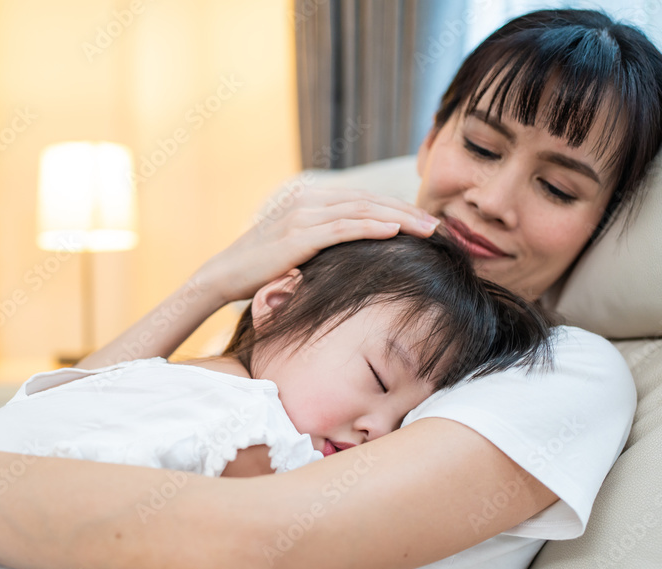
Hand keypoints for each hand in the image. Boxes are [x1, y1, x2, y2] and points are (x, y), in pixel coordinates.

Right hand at [195, 186, 440, 303]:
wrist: (222, 275)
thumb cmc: (260, 269)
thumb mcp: (297, 249)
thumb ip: (323, 242)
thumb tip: (356, 253)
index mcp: (310, 200)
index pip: (362, 199)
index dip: (397, 208)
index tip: (424, 222)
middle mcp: (308, 201)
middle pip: (368, 200)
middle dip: (406, 211)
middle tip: (438, 224)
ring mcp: (302, 215)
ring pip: (361, 211)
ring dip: (399, 218)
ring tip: (428, 229)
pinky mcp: (297, 236)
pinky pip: (342, 228)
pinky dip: (371, 227)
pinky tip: (396, 231)